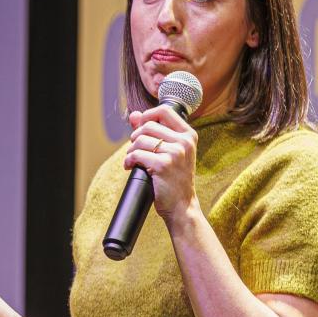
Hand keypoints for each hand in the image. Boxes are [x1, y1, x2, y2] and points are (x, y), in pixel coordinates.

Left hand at [122, 105, 198, 225]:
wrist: (182, 205)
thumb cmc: (174, 179)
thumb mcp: (170, 152)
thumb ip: (154, 132)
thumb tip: (134, 115)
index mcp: (188, 135)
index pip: (164, 111)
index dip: (147, 116)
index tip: (140, 129)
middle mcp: (184, 142)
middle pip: (148, 126)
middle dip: (135, 137)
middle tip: (135, 150)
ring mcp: (174, 153)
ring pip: (140, 140)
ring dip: (130, 151)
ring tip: (133, 160)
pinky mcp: (162, 165)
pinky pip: (136, 155)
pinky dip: (128, 161)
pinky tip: (130, 167)